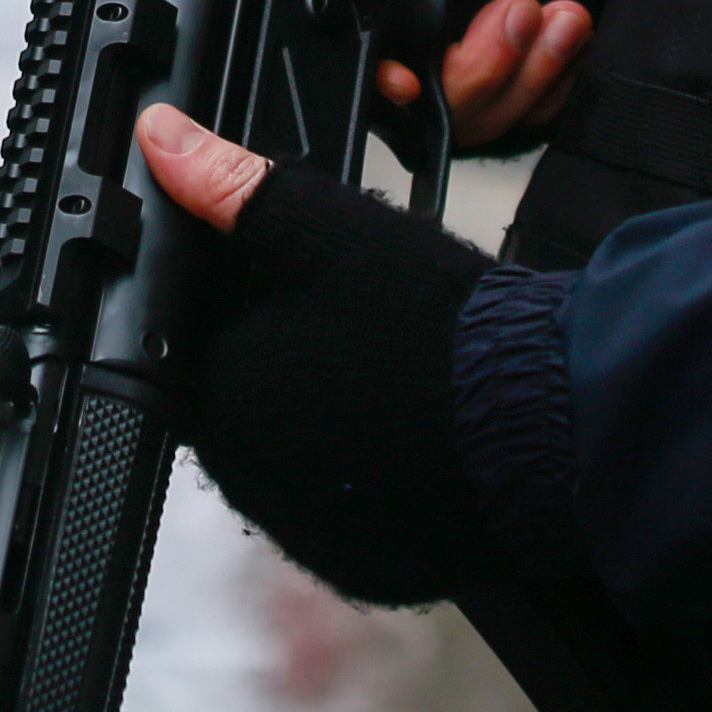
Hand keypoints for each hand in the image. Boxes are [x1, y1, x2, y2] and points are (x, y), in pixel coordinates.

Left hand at [133, 108, 496, 607]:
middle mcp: (250, 484)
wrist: (547, 418)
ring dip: (336, 430)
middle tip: (367, 338)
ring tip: (403, 382)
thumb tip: (163, 140)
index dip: (253, 315)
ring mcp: (312, 536)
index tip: (309, 299)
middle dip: (294, 375)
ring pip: (305, 466)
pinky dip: (383, 482)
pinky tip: (423, 435)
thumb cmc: (437, 327)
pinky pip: (358, 518)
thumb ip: (231, 188)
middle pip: (253, 414)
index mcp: (220, 399)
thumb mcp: (326, 230)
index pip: (205, 351)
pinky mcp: (372, 571)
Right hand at [368, 0, 594, 134]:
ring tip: (566, 21)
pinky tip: (574, 39)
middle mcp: (419, 50)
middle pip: (435, 104)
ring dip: (531, 77)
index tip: (410, 82)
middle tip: (520, 11)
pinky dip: (558, 84)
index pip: (367, 63)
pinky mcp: (516, 82)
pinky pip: (534, 111)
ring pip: (487, 117)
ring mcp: (469, 72)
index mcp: (379, 0)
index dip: (383, 85)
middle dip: (481, 70)